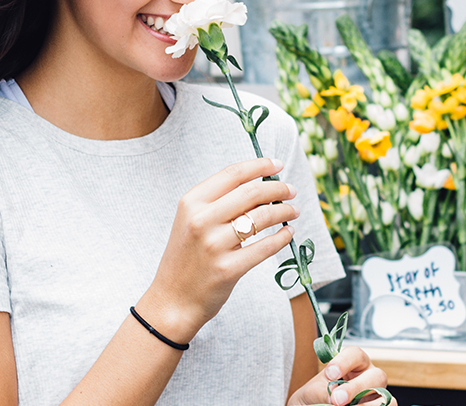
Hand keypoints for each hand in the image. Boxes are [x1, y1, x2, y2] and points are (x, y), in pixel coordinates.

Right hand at [136, 157, 298, 343]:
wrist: (172, 300)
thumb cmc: (188, 256)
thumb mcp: (192, 221)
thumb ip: (220, 201)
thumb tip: (262, 184)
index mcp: (191, 202)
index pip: (233, 174)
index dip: (260, 165)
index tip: (278, 164)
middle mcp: (201, 220)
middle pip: (252, 193)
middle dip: (278, 188)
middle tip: (291, 190)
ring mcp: (214, 245)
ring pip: (262, 217)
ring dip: (284, 211)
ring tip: (293, 211)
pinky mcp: (227, 269)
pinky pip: (265, 247)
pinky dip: (282, 237)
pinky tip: (288, 233)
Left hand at [287, 347, 387, 405]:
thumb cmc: (316, 396)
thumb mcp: (312, 392)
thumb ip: (321, 391)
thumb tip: (333, 396)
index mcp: (353, 363)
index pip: (355, 353)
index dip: (344, 362)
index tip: (329, 374)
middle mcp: (369, 375)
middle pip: (377, 375)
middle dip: (357, 388)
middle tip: (337, 400)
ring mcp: (376, 393)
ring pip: (385, 396)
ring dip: (368, 405)